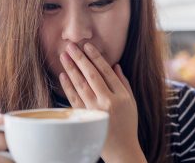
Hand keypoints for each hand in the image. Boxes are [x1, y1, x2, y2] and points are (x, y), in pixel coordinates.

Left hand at [59, 42, 145, 162]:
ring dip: (71, 69)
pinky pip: (74, 99)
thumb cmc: (128, 123)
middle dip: (80, 58)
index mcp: (120, 96)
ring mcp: (94, 110)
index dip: (96, 57)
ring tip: (64, 56)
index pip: (106, 71)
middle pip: (91, 75)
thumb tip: (115, 65)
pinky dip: (67, 86)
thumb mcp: (132, 102)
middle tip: (71, 46)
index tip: (87, 46)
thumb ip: (124, 83)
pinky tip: (63, 75)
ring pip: (80, 85)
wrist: (121, 148)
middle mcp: (107, 101)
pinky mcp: (84, 117)